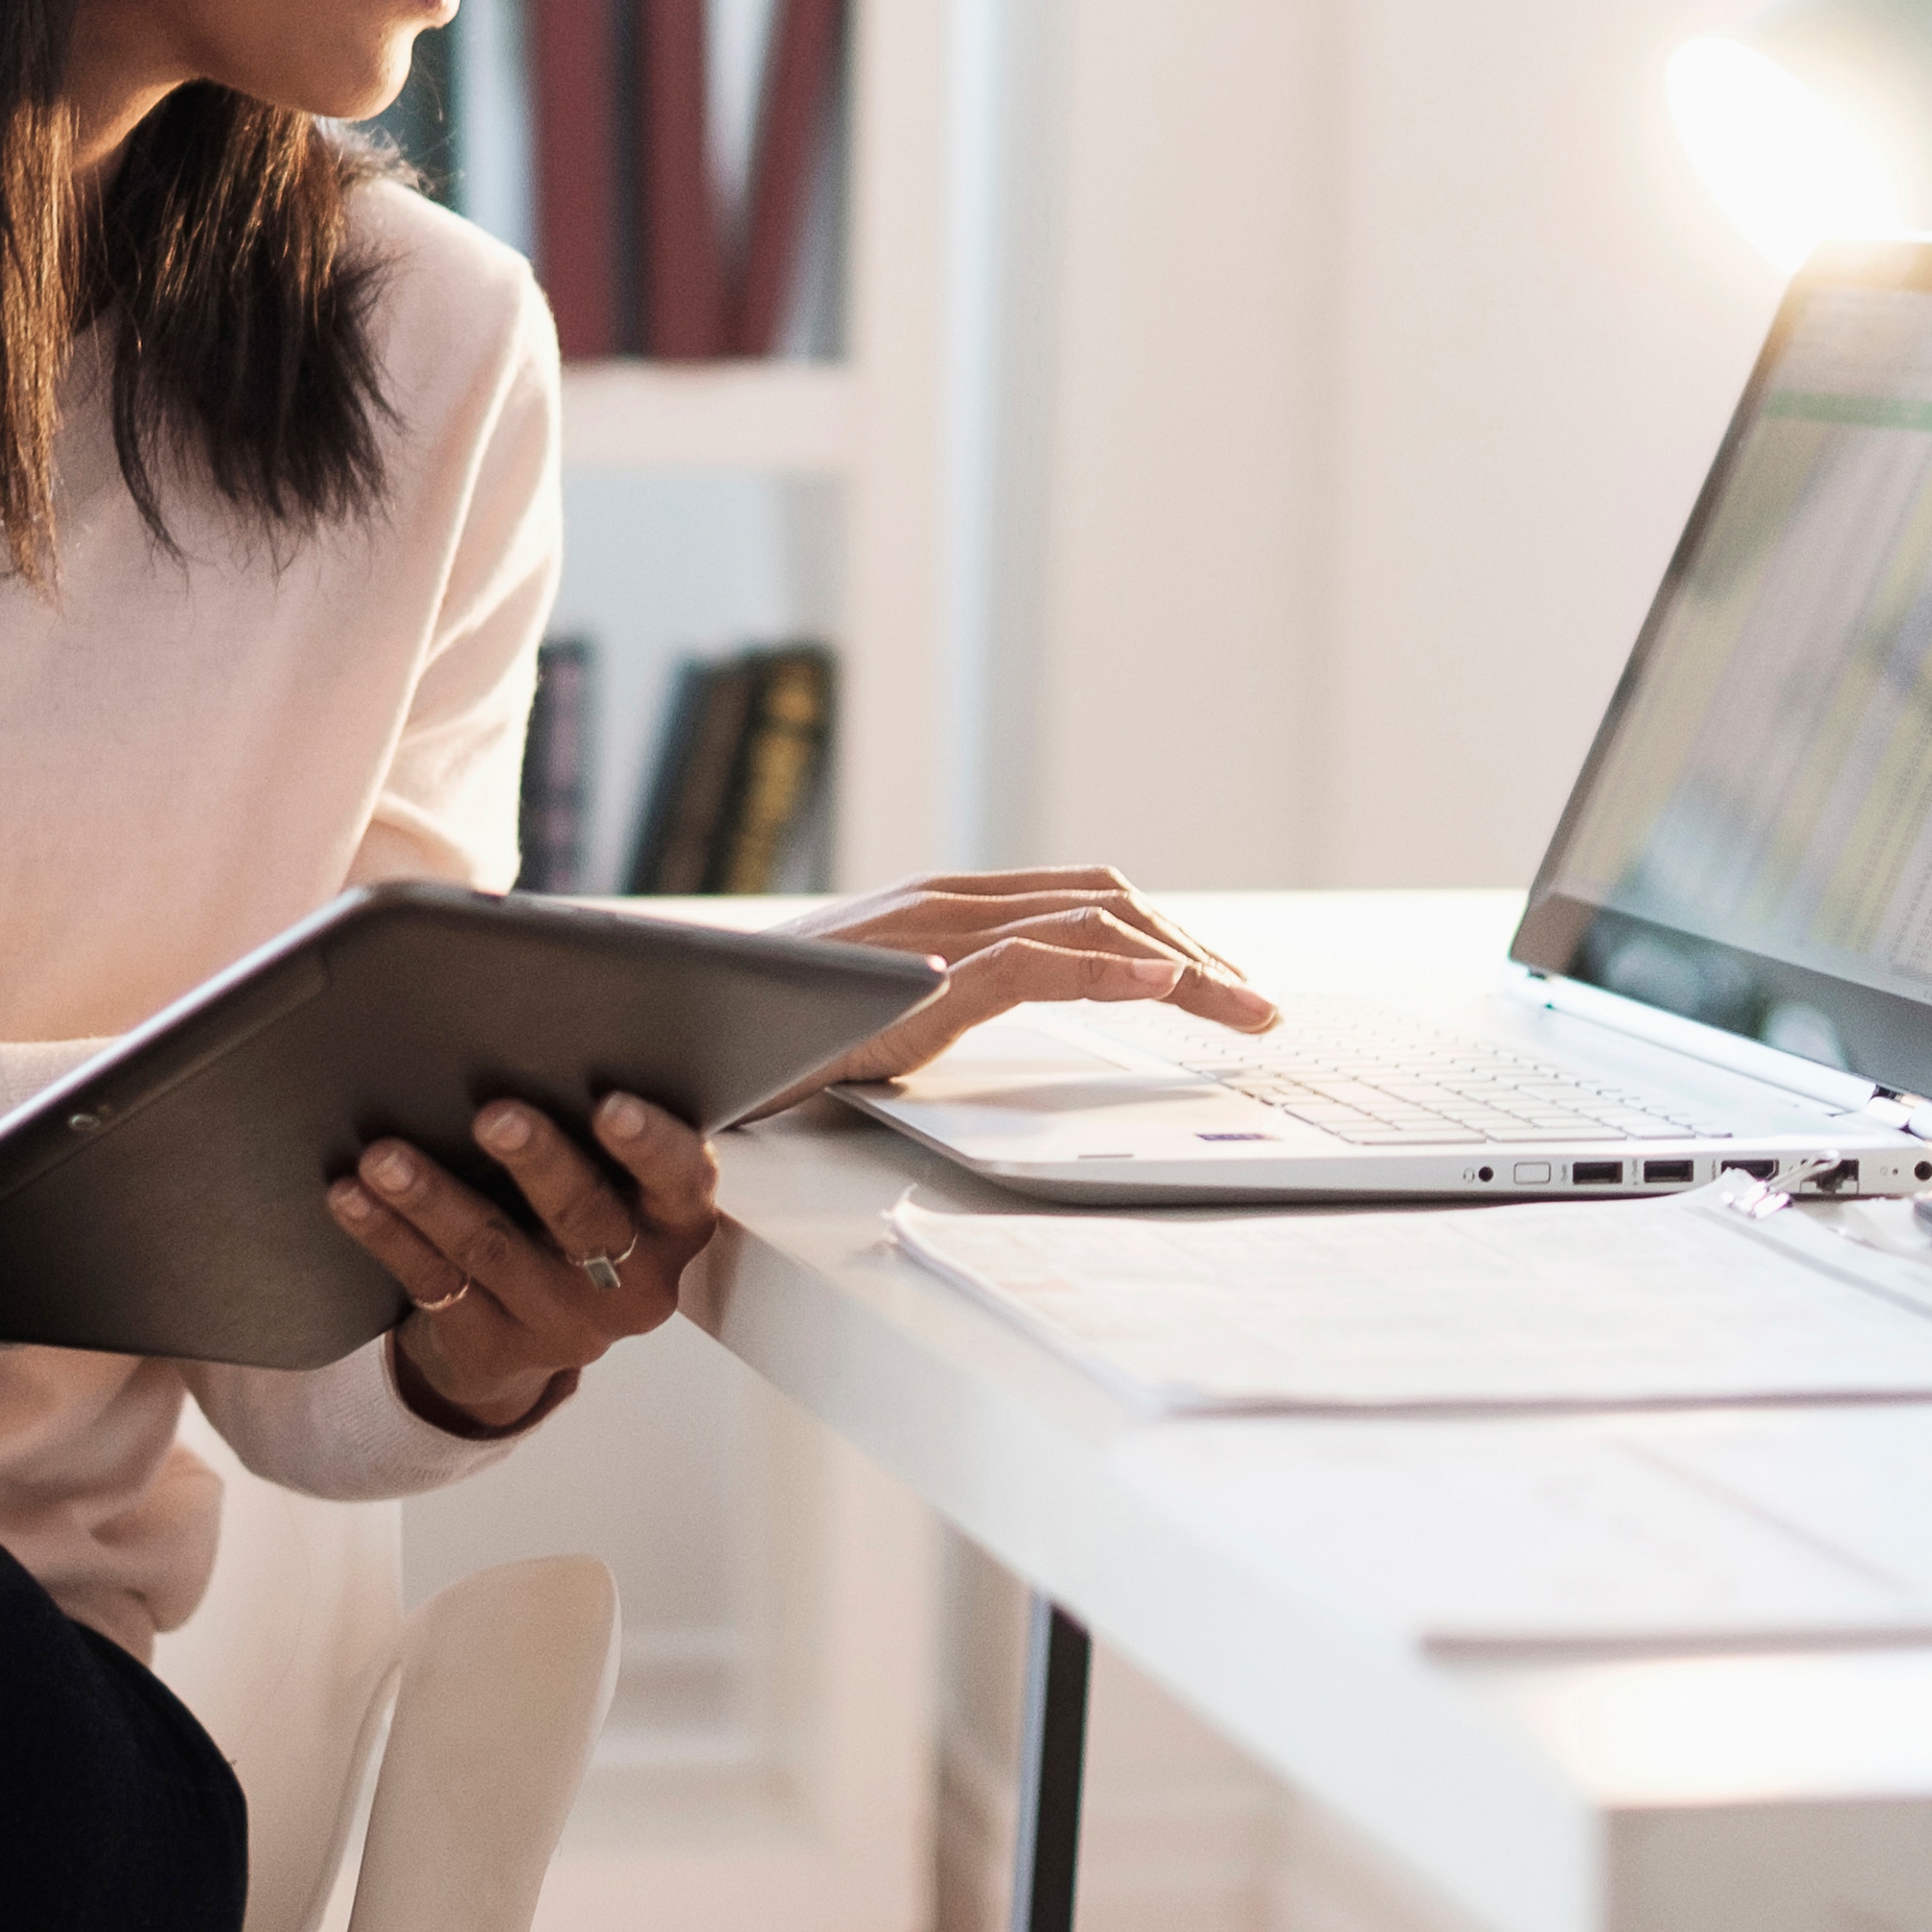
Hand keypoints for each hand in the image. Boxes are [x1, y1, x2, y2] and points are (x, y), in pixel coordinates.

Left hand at [326, 1090, 718, 1433]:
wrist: (533, 1329)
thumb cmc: (577, 1215)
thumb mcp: (618, 1181)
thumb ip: (599, 1126)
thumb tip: (541, 1026)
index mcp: (675, 1224)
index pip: (681, 1180)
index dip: (650, 1145)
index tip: (610, 1107)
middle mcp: (632, 1282)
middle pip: (582, 1215)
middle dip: (536, 1161)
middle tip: (493, 1117)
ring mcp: (563, 1323)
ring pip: (492, 1249)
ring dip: (433, 1197)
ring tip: (386, 1156)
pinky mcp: (495, 1346)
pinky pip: (434, 1283)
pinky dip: (388, 1234)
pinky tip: (354, 1197)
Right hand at [765, 869, 1277, 1103]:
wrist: (675, 1029)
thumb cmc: (765, 1028)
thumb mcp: (877, 1006)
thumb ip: (937, 996)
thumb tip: (981, 1016)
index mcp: (947, 908)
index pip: (1086, 903)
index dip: (1169, 940)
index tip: (1225, 992)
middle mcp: (949, 902)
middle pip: (1110, 904)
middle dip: (1199, 953)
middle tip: (1256, 1011)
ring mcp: (934, 932)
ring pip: (1093, 925)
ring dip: (1187, 968)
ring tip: (1243, 1012)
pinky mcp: (917, 977)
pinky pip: (1034, 961)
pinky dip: (1112, 972)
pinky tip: (1164, 992)